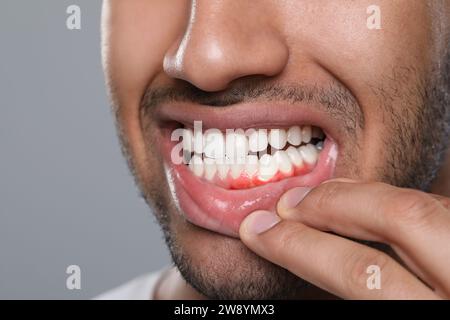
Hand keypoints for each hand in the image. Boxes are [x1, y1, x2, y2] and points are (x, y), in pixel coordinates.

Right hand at [239, 179, 449, 298]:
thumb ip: (364, 297)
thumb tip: (309, 261)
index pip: (364, 275)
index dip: (301, 247)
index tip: (262, 231)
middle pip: (402, 218)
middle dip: (332, 204)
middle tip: (289, 204)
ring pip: (427, 204)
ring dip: (363, 195)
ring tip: (320, 196)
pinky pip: (443, 211)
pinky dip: (396, 204)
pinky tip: (368, 206)